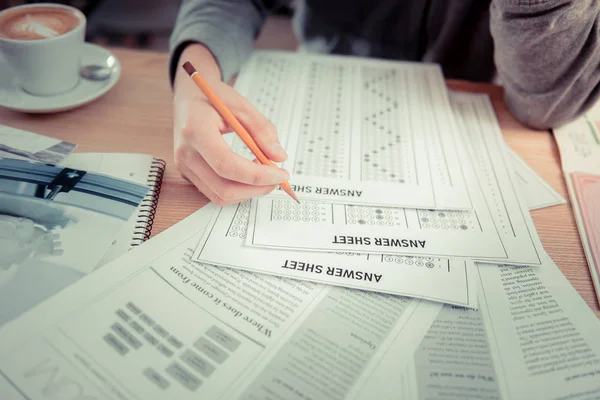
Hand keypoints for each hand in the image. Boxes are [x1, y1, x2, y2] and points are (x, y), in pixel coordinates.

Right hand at [173, 44, 289, 205]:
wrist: (189, 95)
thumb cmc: (214, 97)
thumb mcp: (242, 106)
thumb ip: (262, 131)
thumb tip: (279, 157)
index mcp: (196, 130)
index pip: (226, 164)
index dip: (257, 175)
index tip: (281, 173)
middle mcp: (185, 153)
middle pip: (223, 187)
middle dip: (256, 189)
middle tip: (278, 178)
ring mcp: (184, 166)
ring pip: (219, 196)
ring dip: (248, 192)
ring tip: (264, 173)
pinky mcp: (188, 173)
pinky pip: (214, 193)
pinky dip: (237, 191)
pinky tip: (249, 174)